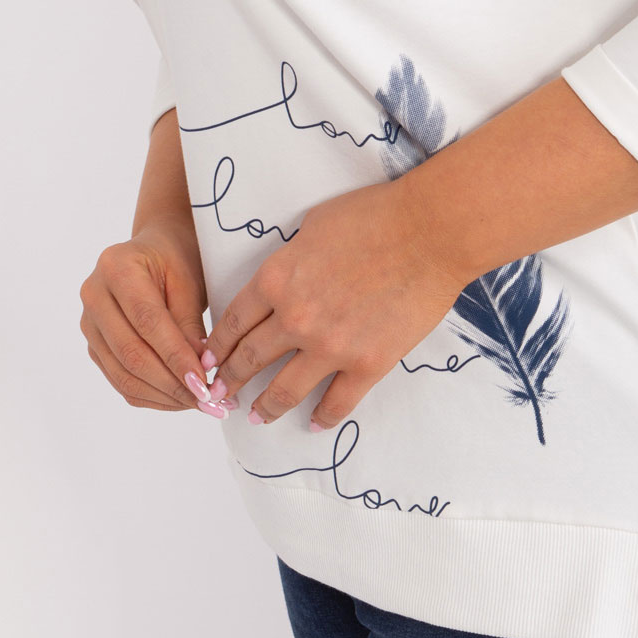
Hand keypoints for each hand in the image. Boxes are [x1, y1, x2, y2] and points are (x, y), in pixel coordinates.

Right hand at [79, 214, 234, 417]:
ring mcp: (89, 323)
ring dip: (163, 396)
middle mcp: (94, 295)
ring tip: (198, 404)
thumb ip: (189, 324)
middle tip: (207, 401)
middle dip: (171, 383)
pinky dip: (151, 395)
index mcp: (116, 267)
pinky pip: (120, 380)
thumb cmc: (176, 259)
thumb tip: (198, 374)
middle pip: (130, 352)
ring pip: (123, 374)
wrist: (155, 250)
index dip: (175, 356)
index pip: (147, 322)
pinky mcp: (94, 345)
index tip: (204, 382)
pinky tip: (178, 399)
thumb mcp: (189, 281)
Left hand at [197, 178, 465, 429]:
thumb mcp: (313, 226)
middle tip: (220, 393)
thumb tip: (283, 279)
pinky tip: (314, 422)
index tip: (208, 360)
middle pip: (250, 358)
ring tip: (256, 417)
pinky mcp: (368, 363)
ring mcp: (331, 346)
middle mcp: (296, 318)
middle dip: (230, 379)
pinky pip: (337, 402)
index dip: (216, 345)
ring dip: (265, 407)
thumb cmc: (375, 215)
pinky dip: (322, 416)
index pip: (232, 321)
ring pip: (285, 389)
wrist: (429, 231)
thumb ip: (291, 260)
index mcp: (277, 279)